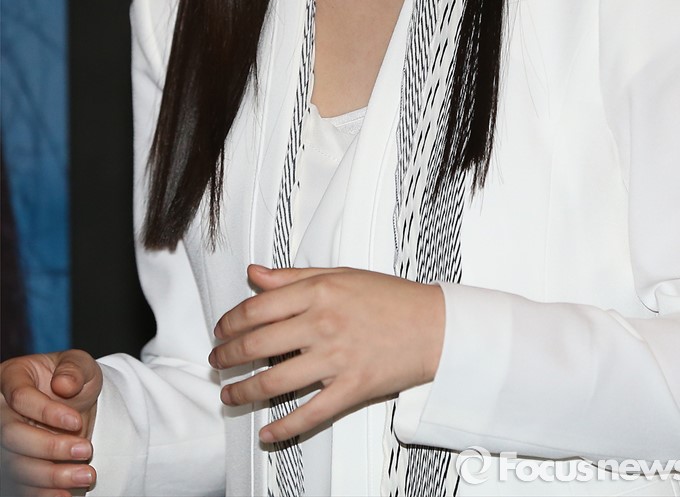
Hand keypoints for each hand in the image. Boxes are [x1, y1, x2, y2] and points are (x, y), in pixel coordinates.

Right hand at [0, 349, 101, 496]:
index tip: (77, 421)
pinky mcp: (13, 466)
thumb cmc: (74, 379)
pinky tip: (66, 494)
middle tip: (86, 450)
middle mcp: (2, 411)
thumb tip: (63, 384)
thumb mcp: (81, 365)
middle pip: (11, 435)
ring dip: (50, 476)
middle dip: (50, 447)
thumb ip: (74, 369)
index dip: (47, 412)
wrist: (76, 405)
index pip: (20, 398)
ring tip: (86, 475)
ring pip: (15, 465)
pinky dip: (43, 493)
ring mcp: (5, 442)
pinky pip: (20, 486)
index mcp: (12, 377)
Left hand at [209, 265, 444, 443]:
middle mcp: (323, 324)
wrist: (434, 326)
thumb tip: (255, 275)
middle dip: (228, 357)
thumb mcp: (340, 276)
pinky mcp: (351, 389)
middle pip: (258, 345)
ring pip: (275, 383)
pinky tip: (265, 433)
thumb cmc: (389, 297)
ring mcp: (336, 359)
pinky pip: (309, 414)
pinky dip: (283, 428)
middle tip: (217, 363)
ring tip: (229, 395)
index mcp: (319, 292)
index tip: (220, 331)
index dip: (230, 322)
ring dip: (244, 392)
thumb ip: (293, 278)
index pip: (257, 308)